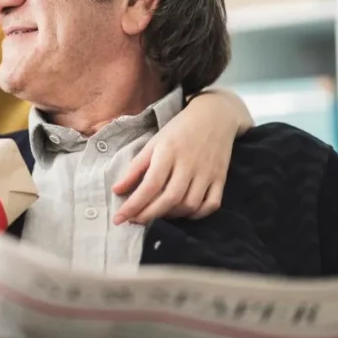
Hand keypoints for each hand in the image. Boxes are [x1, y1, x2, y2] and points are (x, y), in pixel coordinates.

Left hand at [112, 89, 251, 224]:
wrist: (214, 116)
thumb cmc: (178, 130)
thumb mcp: (153, 143)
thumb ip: (135, 168)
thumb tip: (117, 191)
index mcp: (168, 152)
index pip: (150, 185)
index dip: (134, 205)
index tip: (119, 218)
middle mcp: (188, 164)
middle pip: (169, 198)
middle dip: (149, 215)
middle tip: (134, 221)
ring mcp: (207, 172)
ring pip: (189, 204)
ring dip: (170, 215)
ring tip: (156, 214)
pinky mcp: (221, 178)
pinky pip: (211, 205)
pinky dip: (197, 214)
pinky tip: (183, 213)